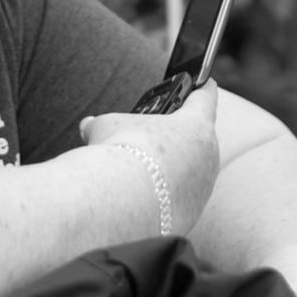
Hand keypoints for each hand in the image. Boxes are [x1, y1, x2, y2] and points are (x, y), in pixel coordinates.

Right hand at [77, 78, 222, 232]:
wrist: (120, 203)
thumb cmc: (121, 153)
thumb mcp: (107, 126)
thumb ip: (102, 124)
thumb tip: (87, 126)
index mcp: (196, 125)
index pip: (206, 97)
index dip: (203, 87)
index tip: (205, 83)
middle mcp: (208, 156)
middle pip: (199, 137)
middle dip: (181, 135)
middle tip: (160, 133)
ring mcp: (204, 187)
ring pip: (193, 170)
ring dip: (177, 167)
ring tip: (147, 169)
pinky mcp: (192, 213)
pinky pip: (182, 197)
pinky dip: (167, 194)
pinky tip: (145, 195)